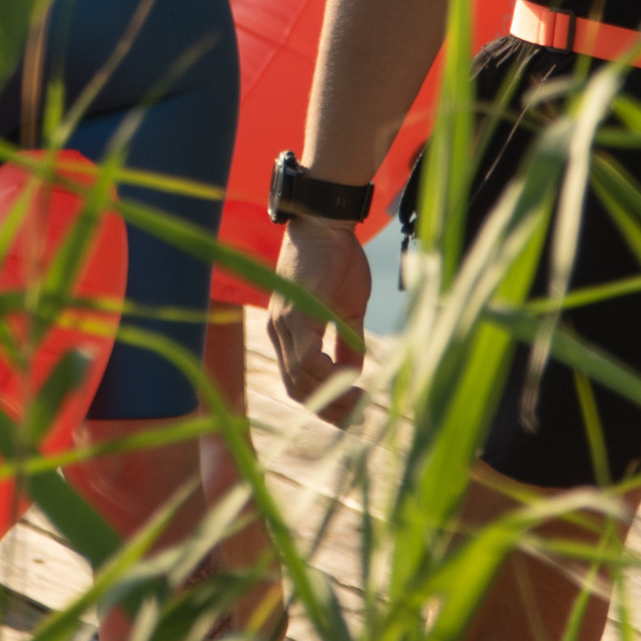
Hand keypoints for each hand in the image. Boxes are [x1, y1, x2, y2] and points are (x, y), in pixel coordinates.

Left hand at [266, 216, 367, 409]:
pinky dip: (327, 374)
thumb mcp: (346, 310)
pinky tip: (349, 379)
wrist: (326, 222)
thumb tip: (355, 374)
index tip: (354, 414)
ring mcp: (285, 324)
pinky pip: (306, 357)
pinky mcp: (297, 313)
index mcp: (287, 334)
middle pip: (297, 389)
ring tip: (361, 401)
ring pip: (300, 379)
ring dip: (332, 396)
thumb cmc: (336, 261)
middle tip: (360, 417)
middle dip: (329, 410)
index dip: (325, 404)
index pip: (298, 384)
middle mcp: (279, 332)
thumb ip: (347, 343)